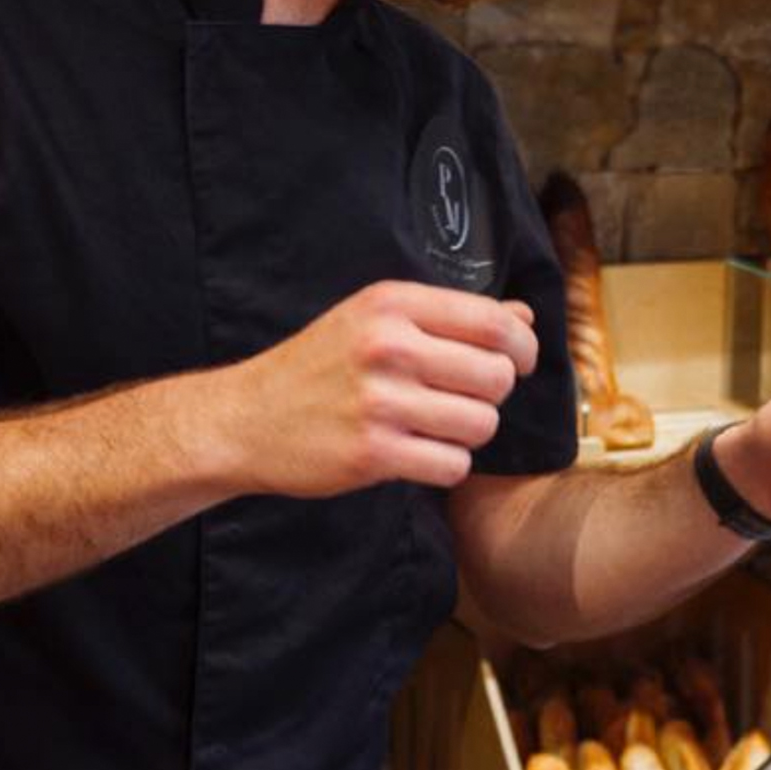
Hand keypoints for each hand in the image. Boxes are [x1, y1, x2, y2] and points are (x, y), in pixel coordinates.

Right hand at [226, 281, 536, 497]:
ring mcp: (380, 401)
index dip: (522, 347)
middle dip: (493, 394)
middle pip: (497, 376)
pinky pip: (452, 464)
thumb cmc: (319, 365)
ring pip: (481, 424)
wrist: (245, 418)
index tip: (518, 362)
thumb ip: (452, 316)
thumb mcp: (376, 319)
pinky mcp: (373, 453)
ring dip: (468, 432)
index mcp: (393, 304)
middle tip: (463, 398)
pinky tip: (418, 452)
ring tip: (436, 426)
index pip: (494, 322)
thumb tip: (525, 317)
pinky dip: (445, 464)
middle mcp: (388, 346)